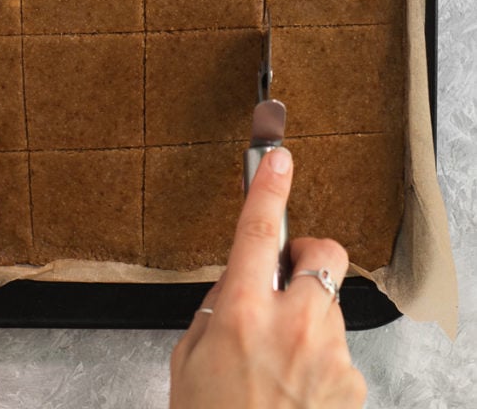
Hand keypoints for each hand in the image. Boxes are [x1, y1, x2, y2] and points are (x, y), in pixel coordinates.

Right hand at [169, 147, 366, 407]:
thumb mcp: (188, 361)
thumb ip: (216, 310)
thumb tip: (240, 284)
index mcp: (243, 312)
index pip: (258, 231)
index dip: (269, 187)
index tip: (278, 157)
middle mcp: (293, 325)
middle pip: (323, 254)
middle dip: (308, 256)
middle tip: (286, 281)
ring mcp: (330, 354)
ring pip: (329, 308)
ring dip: (309, 322)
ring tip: (280, 367)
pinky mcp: (353, 383)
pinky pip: (338, 352)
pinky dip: (320, 363)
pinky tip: (296, 393)